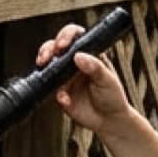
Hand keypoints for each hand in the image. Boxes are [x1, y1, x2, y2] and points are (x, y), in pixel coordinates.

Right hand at [36, 23, 133, 137]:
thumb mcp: (108, 80)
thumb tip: (78, 55)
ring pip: (48, 65)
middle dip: (48, 49)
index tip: (63, 45)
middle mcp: (74, 62)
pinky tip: (65, 99)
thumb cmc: (112, 96)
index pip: (75, 36)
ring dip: (45, 66)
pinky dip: (57, 93)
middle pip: (55, 47)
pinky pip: (51, 89)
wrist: (108, 120)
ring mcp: (65, 76)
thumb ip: (95, 67)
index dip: (66, 36)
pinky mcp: (59, 92)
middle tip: (47, 56)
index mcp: (89, 53)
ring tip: (45, 69)